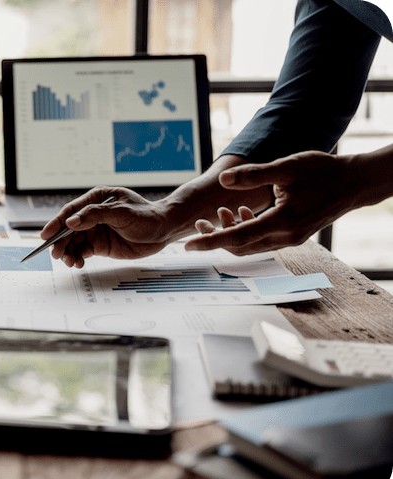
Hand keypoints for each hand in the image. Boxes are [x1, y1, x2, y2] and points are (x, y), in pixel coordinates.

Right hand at [40, 186, 171, 267]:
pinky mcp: (100, 245)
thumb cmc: (147, 216)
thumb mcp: (121, 212)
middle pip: (68, 229)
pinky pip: (83, 251)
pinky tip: (78, 263)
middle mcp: (93, 214)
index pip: (71, 211)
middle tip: (56, 254)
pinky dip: (77, 258)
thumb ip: (95, 215)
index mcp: (97, 199)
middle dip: (60, 242)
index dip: (56, 223)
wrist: (164, 231)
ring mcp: (96, 230)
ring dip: (68, 252)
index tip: (46, 235)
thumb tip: (71, 222)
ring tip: (69, 262)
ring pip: (73, 242)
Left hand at [185, 150, 361, 254]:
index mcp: (282, 222)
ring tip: (220, 213)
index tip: (188, 245)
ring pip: (250, 245)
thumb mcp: (286, 167)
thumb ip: (253, 175)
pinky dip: (246, 230)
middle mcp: (285, 237)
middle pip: (240, 246)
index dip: (210, 241)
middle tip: (199, 224)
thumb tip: (223, 180)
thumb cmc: (323, 172)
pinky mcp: (292, 235)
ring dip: (231, 232)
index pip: (237, 237)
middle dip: (216, 237)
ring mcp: (290, 239)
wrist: (354, 182)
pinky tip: (240, 211)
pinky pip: (262, 240)